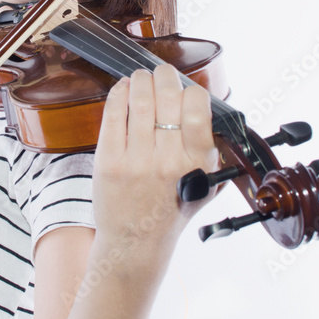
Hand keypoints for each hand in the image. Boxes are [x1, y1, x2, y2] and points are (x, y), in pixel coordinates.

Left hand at [91, 64, 218, 263]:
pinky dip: (117, 94)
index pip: (198, 107)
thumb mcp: (205, 183)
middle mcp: (168, 160)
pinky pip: (113, 115)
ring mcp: (137, 161)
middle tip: (161, 75)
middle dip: (163, 76)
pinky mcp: (109, 162)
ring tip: (141, 78)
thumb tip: (202, 105)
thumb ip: (209, 148)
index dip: (191, 90)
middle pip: (166, 96)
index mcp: (197, 163)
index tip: (186, 90)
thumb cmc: (172, 210)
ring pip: (138, 100)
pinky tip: (122, 89)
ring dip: (140, 80)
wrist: (136, 243)